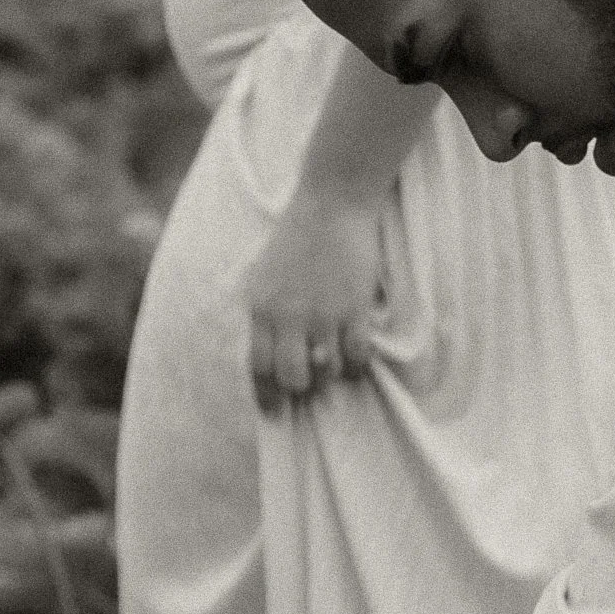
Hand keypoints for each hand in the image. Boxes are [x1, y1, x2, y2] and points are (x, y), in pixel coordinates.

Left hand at [245, 196, 387, 415]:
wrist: (332, 203)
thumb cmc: (295, 237)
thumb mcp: (263, 275)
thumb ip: (264, 313)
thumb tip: (269, 352)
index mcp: (261, 308)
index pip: (257, 366)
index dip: (266, 395)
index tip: (274, 410)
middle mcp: (289, 317)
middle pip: (292, 377)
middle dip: (301, 388)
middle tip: (310, 383)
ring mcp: (324, 314)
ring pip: (326, 371)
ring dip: (330, 375)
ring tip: (333, 365)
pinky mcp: (354, 308)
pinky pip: (357, 356)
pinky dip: (357, 365)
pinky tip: (356, 358)